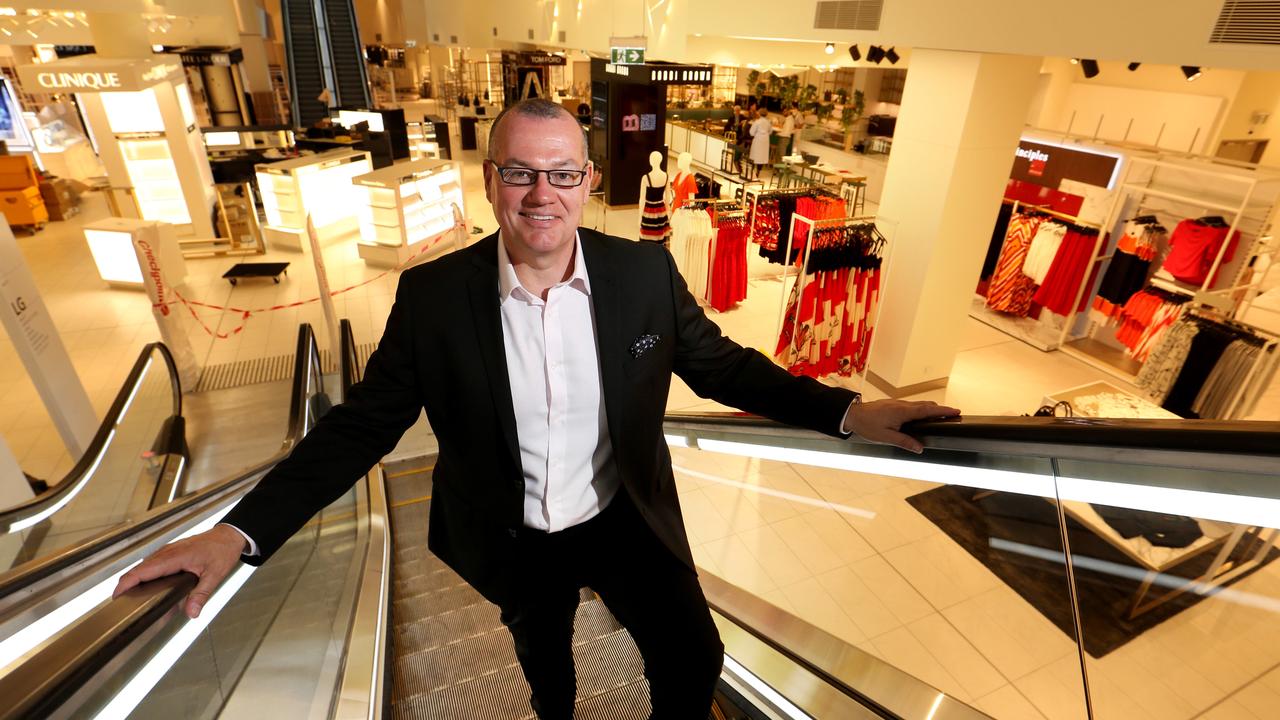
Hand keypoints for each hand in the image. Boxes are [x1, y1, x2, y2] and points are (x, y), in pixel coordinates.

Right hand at [112, 524, 246, 618]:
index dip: (126, 583)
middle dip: (127, 585)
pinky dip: (145, 575)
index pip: (142, 571)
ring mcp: (167, 551)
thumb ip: (201, 595)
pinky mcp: (170, 553)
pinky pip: (152, 564)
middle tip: (121, 603)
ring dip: (135, 580)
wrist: (228, 536)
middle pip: (138, 569)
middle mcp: (167, 552)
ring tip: (131, 598)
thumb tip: (191, 612)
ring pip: (143, 566)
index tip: (117, 596)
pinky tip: (148, 588)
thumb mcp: (215, 575)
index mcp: (174, 557)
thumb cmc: (222, 550)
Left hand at [844, 400, 959, 453]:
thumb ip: (904, 442)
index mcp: (902, 412)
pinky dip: (921, 409)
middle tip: (953, 415)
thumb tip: (920, 448)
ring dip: (931, 409)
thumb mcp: (885, 437)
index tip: (956, 411)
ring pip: (919, 404)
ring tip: (941, 417)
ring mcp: (898, 403)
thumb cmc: (867, 425)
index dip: (942, 411)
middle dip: (940, 410)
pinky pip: (912, 406)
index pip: (927, 410)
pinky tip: (922, 417)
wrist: (852, 414)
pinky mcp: (894, 404)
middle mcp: (902, 405)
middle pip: (926, 405)